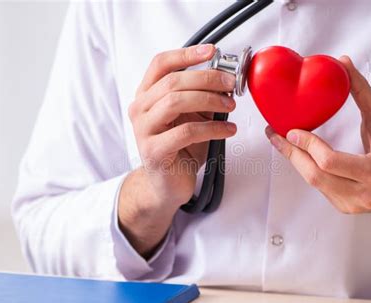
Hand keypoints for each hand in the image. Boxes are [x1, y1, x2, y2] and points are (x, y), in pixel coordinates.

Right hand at [119, 44, 236, 256]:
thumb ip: (200, 96)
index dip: (186, 54)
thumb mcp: (191, 116)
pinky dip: (213, 127)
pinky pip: (187, 132)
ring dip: (209, 100)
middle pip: (172, 82)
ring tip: (230, 106)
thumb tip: (225, 78)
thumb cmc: (180, 148)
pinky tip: (228, 129)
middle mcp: (140, 109)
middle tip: (231, 85)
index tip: (213, 51)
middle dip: (207, 79)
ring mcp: (143, 130)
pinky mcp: (154, 151)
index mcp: (146, 95)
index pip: (160, 64)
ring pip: (176, 102)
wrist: (167, 184)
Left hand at [266, 56, 370, 245]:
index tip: (292, 130)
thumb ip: (362, 92)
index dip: (308, 146)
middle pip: (315, 176)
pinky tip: (299, 155)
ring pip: (314, 183)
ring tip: (281, 141)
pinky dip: (307, 169)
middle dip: (291, 154)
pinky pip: (319, 187)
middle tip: (275, 134)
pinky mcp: (346, 208)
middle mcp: (364, 194)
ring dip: (295, 161)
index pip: (330, 162)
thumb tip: (343, 63)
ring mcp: (353, 205)